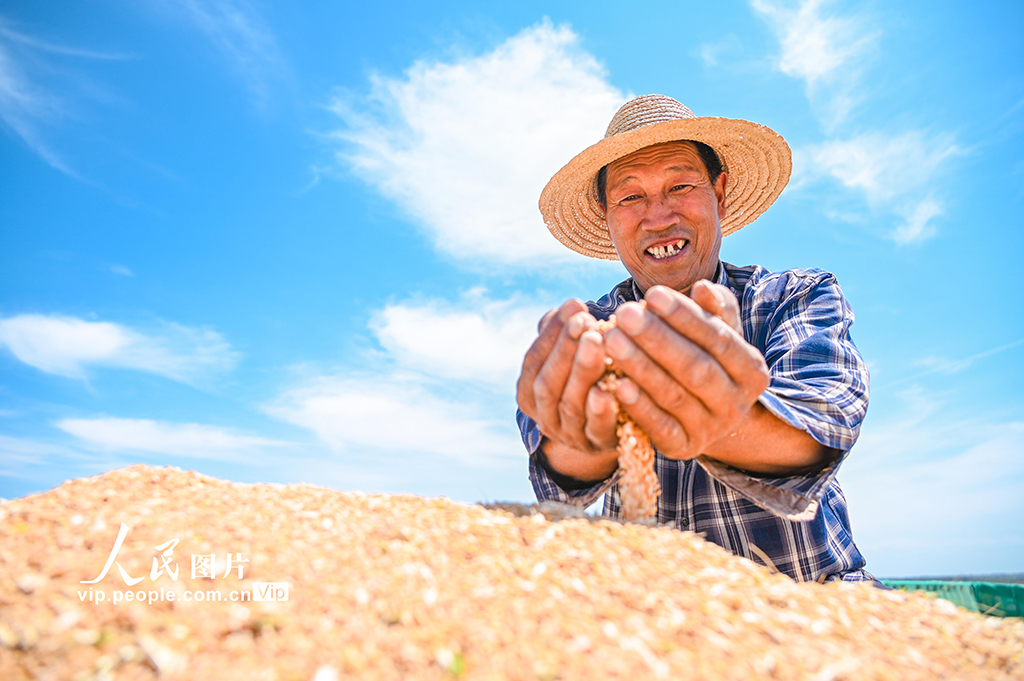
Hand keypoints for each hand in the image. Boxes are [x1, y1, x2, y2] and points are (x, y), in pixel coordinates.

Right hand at [516, 300, 620, 480]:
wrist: (618, 421)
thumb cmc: (591, 373)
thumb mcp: (573, 352)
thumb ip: (565, 330)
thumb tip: (572, 307)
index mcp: (530, 393)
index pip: (534, 362)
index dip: (552, 334)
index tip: (575, 306)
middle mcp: (545, 417)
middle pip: (548, 384)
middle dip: (565, 350)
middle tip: (585, 321)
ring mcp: (571, 435)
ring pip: (571, 405)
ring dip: (583, 371)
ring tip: (598, 342)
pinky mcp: (599, 446)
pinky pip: (597, 430)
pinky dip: (602, 410)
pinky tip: (612, 387)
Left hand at [600, 280, 769, 460]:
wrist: (705, 415)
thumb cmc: (707, 360)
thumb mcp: (718, 333)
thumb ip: (715, 309)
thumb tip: (702, 289)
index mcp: (752, 371)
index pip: (719, 339)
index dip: (685, 316)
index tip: (651, 294)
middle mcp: (736, 404)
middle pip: (695, 368)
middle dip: (657, 339)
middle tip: (623, 314)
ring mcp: (710, 430)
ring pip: (673, 396)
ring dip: (640, 367)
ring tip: (611, 340)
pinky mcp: (682, 449)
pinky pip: (659, 428)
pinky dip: (638, 406)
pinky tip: (615, 384)